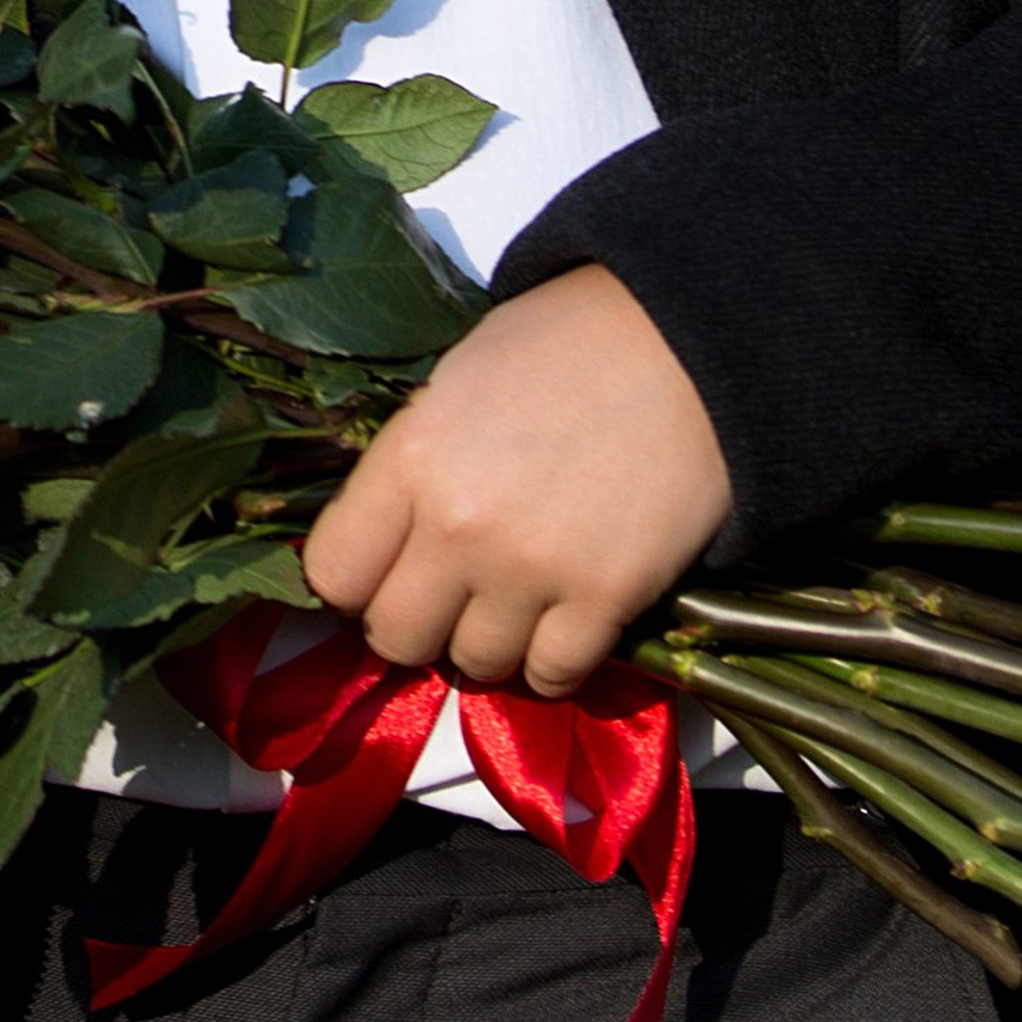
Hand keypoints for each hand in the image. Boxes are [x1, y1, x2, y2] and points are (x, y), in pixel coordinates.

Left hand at [299, 266, 731, 697]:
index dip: (356, 582)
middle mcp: (458, 525)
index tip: (385, 572)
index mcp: (411, 458)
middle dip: (418, 624)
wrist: (689, 344)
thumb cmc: (566, 344)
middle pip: (395, 636)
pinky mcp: (605, 599)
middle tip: (451, 597)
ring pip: (473, 665)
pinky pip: (551, 677)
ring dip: (490, 643)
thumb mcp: (459, 381)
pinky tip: (563, 624)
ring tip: (515, 602)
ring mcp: (531, 569)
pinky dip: (552, 663)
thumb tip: (389, 536)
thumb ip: (414, 464)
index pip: (332, 574)